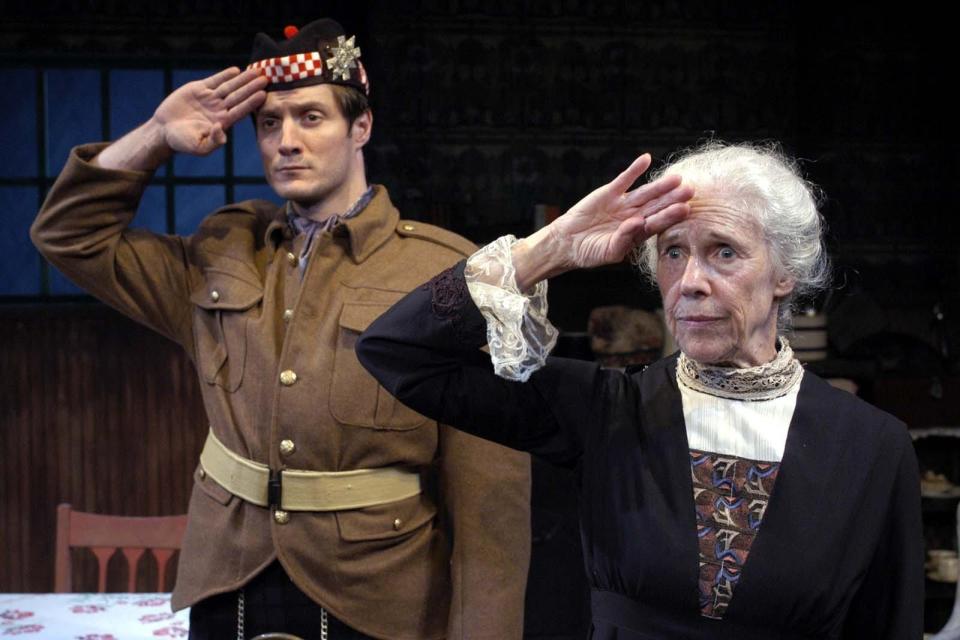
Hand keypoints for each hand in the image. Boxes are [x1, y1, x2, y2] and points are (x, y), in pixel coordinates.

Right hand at [152, 67, 267, 155]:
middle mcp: (219, 109)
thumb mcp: (199, 147)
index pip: (240, 110)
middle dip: (252, 87)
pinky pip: (215, 81)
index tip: (263, 94)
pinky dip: (225, 75)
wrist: (163, 130)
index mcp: (222, 122)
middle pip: (239, 96)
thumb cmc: (182, 142)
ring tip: (256, 71)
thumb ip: (213, 141)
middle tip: (266, 78)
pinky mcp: (198, 90)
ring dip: (243, 79)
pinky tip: (236, 71)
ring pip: (229, 87)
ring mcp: (210, 98)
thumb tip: (221, 129)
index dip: (251, 102)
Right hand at [550, 154, 692, 268]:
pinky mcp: (610, 192)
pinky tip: (646, 159)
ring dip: (660, 185)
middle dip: (672, 198)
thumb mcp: (608, 251)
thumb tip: (638, 223)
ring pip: (645, 193)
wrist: (567, 241)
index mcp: (637, 233)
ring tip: (675, 178)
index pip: (657, 223)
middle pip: (656, 206)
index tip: (685, 209)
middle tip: (690, 190)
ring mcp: (623, 203)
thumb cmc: (589, 252)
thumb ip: (624, 239)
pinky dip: (634, 169)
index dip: (670, 216)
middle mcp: (634, 217)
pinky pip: (624, 179)